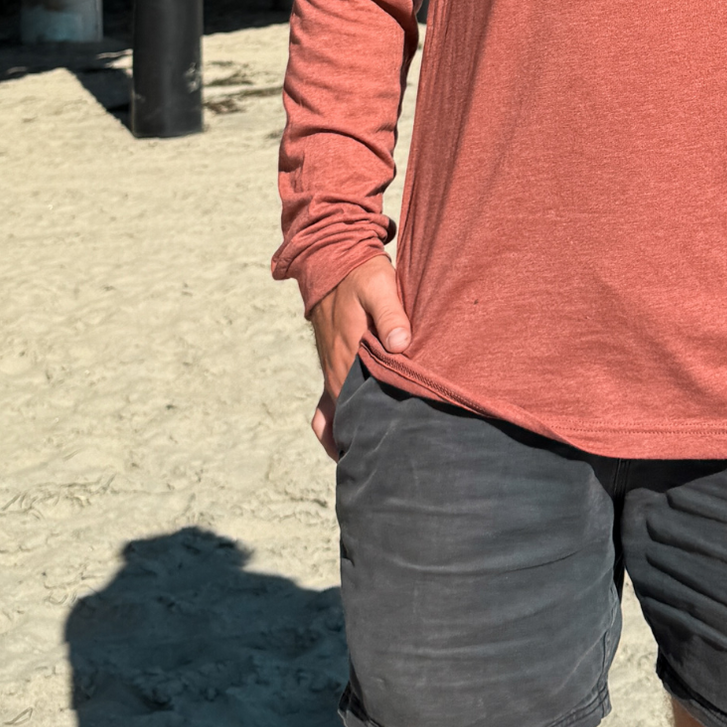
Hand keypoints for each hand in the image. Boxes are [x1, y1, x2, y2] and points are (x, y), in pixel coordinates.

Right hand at [308, 254, 410, 459]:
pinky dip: (333, 425)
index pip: (356, 408)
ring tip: (371, 462)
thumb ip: (391, 314)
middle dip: (364, 442)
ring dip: (351, 435)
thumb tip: (400, 344)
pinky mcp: (333, 361)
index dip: (373, 433)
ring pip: (338, 415)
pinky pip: (326, 405)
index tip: (392, 454)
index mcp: (347, 357)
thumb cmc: (360, 273)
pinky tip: (346, 442)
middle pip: (348, 418)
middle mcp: (336, 369)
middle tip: (388, 468)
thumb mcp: (380, 286)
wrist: (332, 258)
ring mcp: (332, 368)